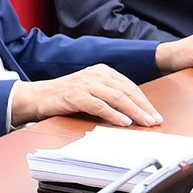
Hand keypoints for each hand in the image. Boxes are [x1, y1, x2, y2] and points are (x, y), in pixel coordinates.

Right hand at [9, 66, 160, 127]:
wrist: (38, 96)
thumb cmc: (66, 96)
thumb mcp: (91, 90)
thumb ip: (110, 95)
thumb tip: (134, 111)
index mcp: (102, 71)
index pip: (129, 86)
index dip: (144, 101)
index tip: (154, 114)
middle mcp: (96, 74)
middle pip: (126, 91)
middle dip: (143, 107)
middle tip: (155, 120)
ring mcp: (85, 84)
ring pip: (116, 97)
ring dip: (133, 111)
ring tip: (145, 122)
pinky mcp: (75, 95)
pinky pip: (99, 105)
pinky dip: (113, 114)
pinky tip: (123, 121)